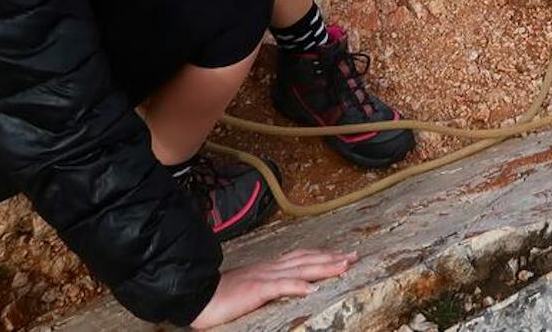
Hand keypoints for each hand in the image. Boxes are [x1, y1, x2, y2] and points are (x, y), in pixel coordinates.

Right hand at [191, 250, 357, 327]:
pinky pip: (280, 286)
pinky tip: (311, 289)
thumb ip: (268, 285)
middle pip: (307, 259)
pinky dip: (297, 286)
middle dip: (332, 257)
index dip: (323, 255)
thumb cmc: (221, 295)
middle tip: (354, 256)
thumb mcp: (250, 288)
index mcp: (269, 267)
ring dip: (324, 266)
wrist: (197, 295)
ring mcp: (264, 277)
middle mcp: (270, 268)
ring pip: (300, 269)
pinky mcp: (256, 289)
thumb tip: (287, 286)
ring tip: (344, 266)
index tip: (342, 255)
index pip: (301, 257)